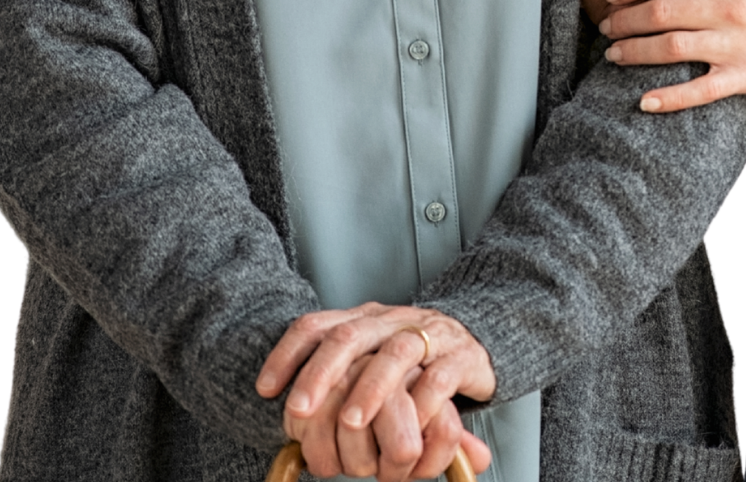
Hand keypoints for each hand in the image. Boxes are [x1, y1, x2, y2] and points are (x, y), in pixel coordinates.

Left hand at [257, 303, 494, 480]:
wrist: (479, 338)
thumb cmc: (412, 362)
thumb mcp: (370, 361)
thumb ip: (333, 379)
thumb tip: (272, 401)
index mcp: (366, 320)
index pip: (319, 324)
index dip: (288, 353)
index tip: (265, 389)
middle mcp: (393, 321)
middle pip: (352, 334)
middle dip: (321, 372)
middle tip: (299, 409)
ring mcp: (429, 335)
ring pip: (396, 352)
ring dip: (370, 388)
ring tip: (350, 422)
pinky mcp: (462, 357)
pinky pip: (439, 378)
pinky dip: (421, 403)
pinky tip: (407, 426)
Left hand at [598, 0, 745, 111]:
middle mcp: (728, 9)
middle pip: (659, 10)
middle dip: (623, 17)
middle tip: (605, 22)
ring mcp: (734, 46)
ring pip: (669, 48)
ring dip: (635, 51)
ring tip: (614, 53)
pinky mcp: (744, 77)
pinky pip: (699, 92)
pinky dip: (669, 98)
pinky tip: (644, 100)